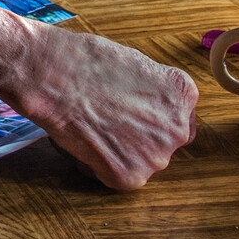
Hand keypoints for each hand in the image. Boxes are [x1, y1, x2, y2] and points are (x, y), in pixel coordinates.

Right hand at [0, 28, 198, 190]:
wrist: (54, 75)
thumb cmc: (84, 61)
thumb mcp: (134, 64)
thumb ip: (149, 91)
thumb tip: (142, 106)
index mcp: (183, 94)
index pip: (177, 118)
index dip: (151, 118)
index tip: (132, 115)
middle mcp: (178, 128)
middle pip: (162, 143)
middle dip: (137, 137)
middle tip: (106, 122)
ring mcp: (156, 156)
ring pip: (139, 161)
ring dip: (118, 152)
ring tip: (90, 127)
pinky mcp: (129, 176)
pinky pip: (114, 177)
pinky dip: (96, 165)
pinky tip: (82, 140)